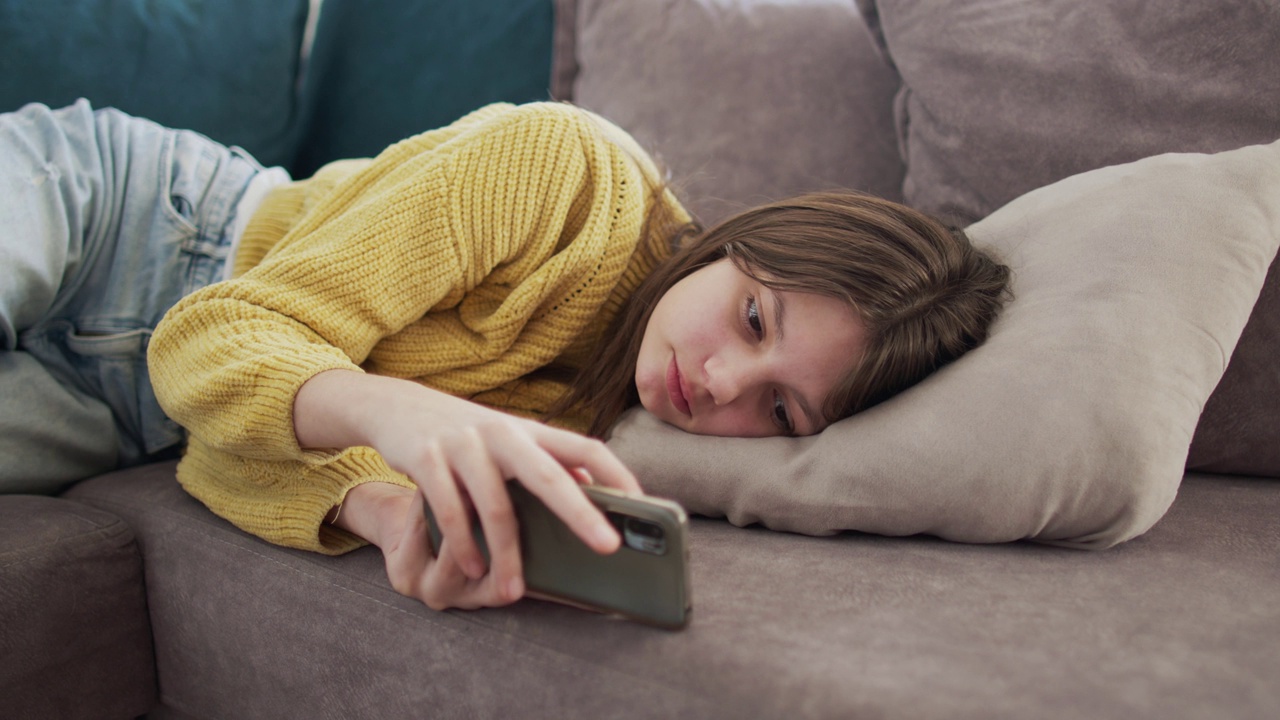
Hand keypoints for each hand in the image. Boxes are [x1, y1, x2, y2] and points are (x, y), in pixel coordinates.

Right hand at [296, 370, 642, 609]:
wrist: (397, 406)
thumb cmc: (466, 436)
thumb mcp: (508, 442)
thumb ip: (546, 464)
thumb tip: (594, 493)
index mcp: (529, 430)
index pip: (585, 446)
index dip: (617, 473)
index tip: (643, 505)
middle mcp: (501, 432)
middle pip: (548, 474)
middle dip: (581, 513)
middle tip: (609, 547)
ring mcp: (463, 443)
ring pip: (494, 504)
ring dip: (506, 553)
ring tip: (514, 591)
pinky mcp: (426, 456)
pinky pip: (448, 509)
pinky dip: (461, 544)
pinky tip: (471, 569)